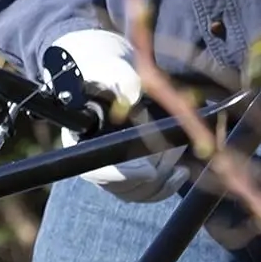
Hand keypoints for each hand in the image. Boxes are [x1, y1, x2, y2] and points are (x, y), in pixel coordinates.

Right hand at [40, 28, 187, 202]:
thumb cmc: (108, 70)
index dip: (124, 175)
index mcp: (80, 140)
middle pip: (122, 186)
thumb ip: (121, 81)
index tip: (149, 171)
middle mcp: (92, 161)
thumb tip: (134, 94)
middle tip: (173, 150)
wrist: (112, 76)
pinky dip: (166, 185)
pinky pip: (146, 192)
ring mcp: (110, 171)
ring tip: (177, 151)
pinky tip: (180, 171)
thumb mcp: (112, 69)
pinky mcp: (128, 175)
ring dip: (162, 177)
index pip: (98, 171)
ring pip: (137, 191)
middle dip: (153, 171)